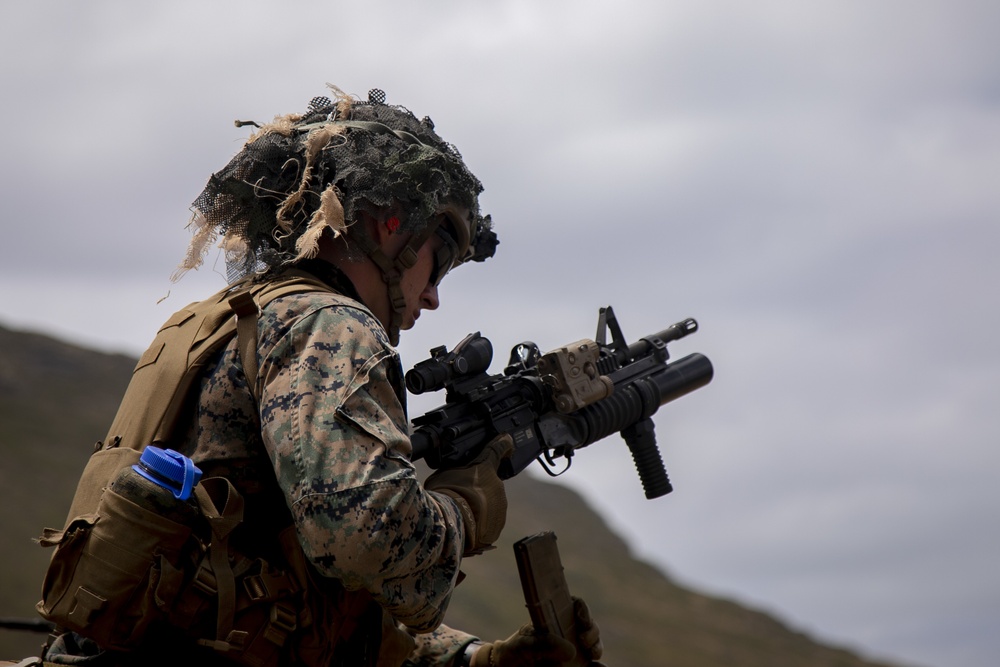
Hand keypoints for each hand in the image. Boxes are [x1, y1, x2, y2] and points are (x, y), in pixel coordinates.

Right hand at [425, 434, 512, 554]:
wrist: (451, 524)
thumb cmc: (444, 494)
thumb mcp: (444, 473)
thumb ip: (455, 469)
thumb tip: (453, 470)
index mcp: (485, 467)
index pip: (499, 448)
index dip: (504, 444)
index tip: (508, 440)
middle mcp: (497, 485)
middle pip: (489, 483)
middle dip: (478, 488)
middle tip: (460, 495)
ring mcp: (500, 507)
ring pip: (490, 503)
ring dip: (479, 507)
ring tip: (459, 513)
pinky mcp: (497, 526)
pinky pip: (489, 522)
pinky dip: (480, 523)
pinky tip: (465, 525)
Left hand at [471, 598, 604, 666]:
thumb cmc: (515, 651)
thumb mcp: (524, 645)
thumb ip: (543, 644)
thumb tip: (571, 650)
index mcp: (555, 618)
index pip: (575, 605)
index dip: (582, 608)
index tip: (581, 618)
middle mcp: (568, 632)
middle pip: (589, 625)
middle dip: (592, 631)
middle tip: (584, 640)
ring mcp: (574, 650)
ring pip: (594, 644)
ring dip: (597, 647)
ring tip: (592, 654)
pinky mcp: (577, 666)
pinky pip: (594, 665)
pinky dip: (599, 666)